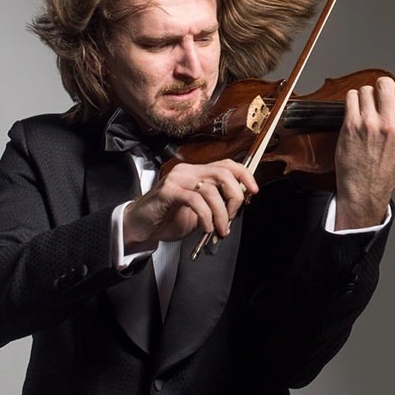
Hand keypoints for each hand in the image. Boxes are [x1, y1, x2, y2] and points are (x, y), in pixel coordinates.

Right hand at [122, 159, 258, 252]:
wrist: (139, 225)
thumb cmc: (168, 218)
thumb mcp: (198, 211)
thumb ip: (216, 204)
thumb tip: (237, 206)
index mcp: (197, 172)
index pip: (227, 164)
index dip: (245, 175)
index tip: (254, 191)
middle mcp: (188, 171)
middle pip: (223, 173)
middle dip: (235, 197)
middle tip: (232, 217)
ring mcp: (177, 179)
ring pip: (211, 189)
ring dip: (221, 213)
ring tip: (219, 229)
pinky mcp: (168, 192)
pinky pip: (195, 201)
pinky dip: (206, 216)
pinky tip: (206, 228)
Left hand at [334, 76, 394, 229]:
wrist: (365, 188)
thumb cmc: (386, 172)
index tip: (394, 97)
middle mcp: (388, 123)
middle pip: (385, 84)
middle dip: (382, 88)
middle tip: (379, 97)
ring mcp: (367, 123)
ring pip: (366, 89)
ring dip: (366, 96)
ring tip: (366, 107)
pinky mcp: (350, 125)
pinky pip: (351, 97)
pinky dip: (353, 100)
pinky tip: (355, 110)